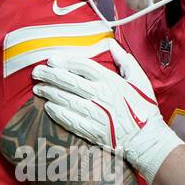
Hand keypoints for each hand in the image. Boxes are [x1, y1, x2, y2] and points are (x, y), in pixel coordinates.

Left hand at [32, 47, 182, 183]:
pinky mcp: (93, 131)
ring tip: (37, 88)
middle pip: (69, 81)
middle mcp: (101, 96)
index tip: (51, 59)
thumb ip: (125, 61)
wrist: (148, 139)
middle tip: (36, 72)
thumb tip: (111, 45)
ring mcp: (96, 114)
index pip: (82, 66)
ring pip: (66, 100)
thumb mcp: (140, 80)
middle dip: (50, 75)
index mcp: (111, 81)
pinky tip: (47, 108)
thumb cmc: (144, 108)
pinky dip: (57, 113)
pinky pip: (70, 120)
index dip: (64, 61)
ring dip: (49, 93)